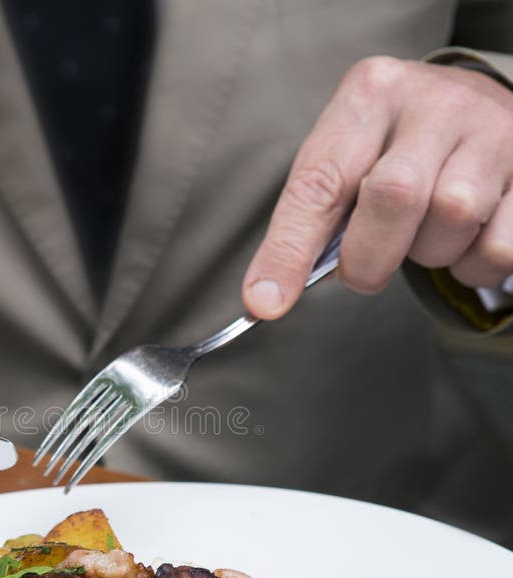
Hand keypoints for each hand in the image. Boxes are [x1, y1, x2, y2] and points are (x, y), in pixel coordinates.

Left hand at [242, 57, 512, 317]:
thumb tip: (269, 296)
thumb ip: (313, 219)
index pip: (318, 183)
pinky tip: (466, 239)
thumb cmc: (393, 149)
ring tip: (424, 234)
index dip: (288, 250)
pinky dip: (473, 266)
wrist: (476, 110)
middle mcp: (434, 102)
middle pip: (393, 197)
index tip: (265, 303)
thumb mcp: (345, 161)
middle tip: (365, 267)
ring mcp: (493, 129)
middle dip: (368, 258)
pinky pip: (498, 248)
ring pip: (451, 220)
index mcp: (369, 96)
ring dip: (428, 255)